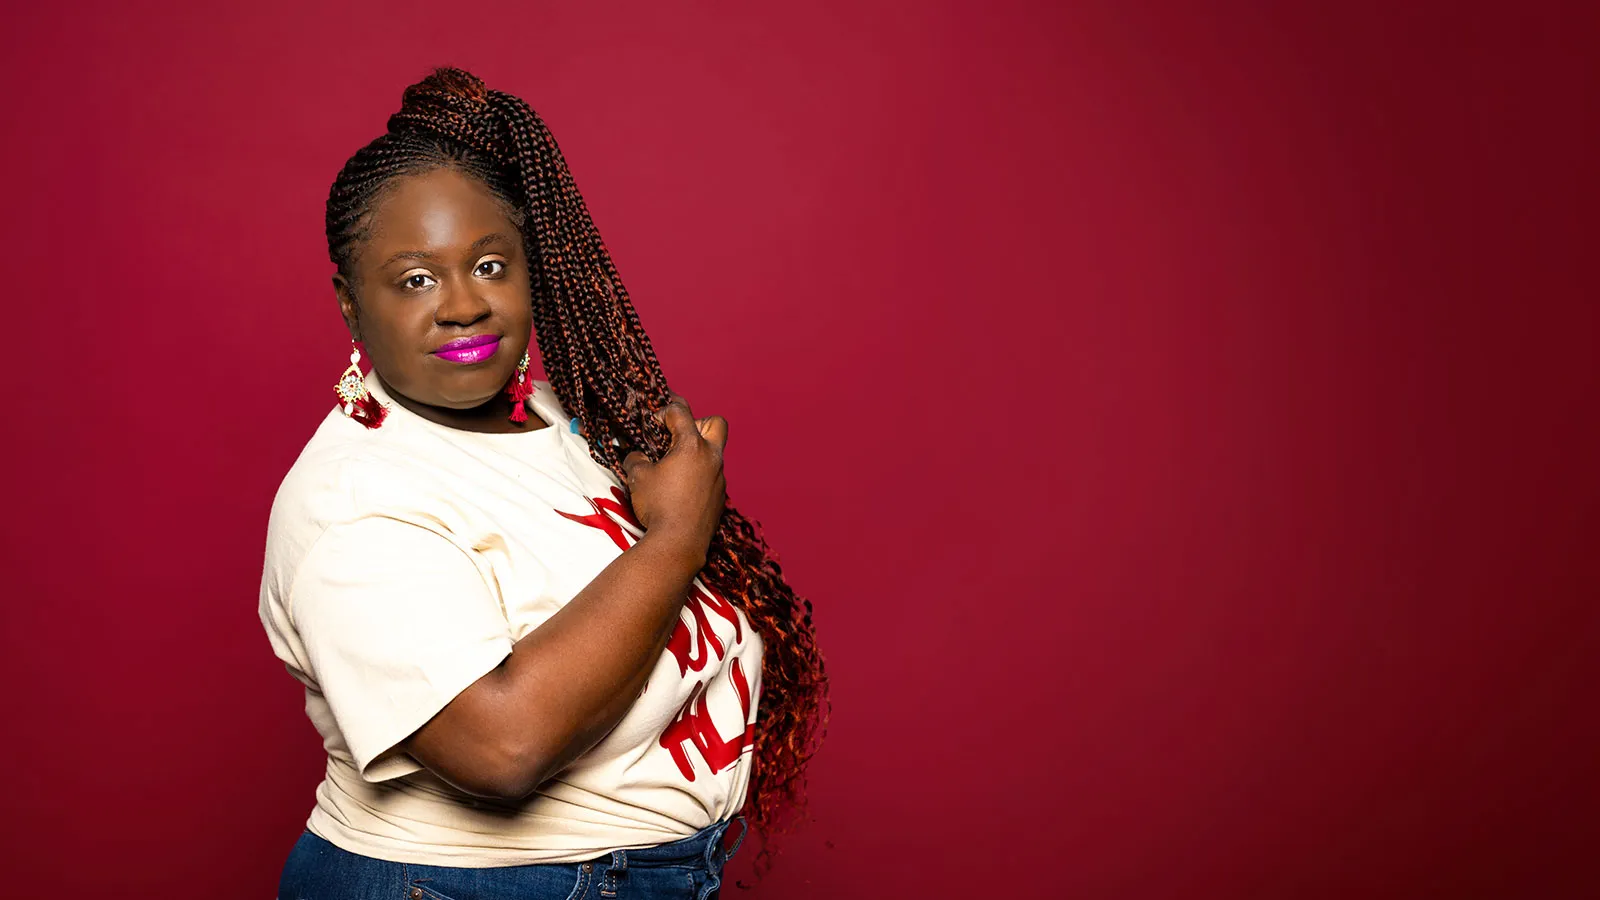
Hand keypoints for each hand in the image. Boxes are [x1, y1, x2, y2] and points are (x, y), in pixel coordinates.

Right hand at [620, 393, 727, 559]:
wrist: (678, 543)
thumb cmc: (658, 506)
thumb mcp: (638, 477)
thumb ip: (636, 459)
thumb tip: (637, 456)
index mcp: (691, 446)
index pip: (680, 411)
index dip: (664, 411)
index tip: (653, 422)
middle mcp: (711, 457)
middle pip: (715, 423)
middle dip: (697, 422)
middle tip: (677, 436)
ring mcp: (719, 477)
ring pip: (714, 452)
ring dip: (696, 452)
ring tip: (674, 466)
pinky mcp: (720, 496)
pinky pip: (712, 475)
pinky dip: (699, 474)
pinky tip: (681, 489)